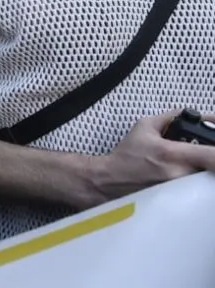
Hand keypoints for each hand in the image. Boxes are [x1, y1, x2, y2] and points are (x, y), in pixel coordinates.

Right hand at [88, 111, 214, 204]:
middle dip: (209, 157)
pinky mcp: (180, 201)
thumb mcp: (145, 126)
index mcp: (172, 153)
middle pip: (212, 168)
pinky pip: (199, 190)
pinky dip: (199, 180)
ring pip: (207, 180)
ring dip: (205, 169)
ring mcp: (182, 191)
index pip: (212, 156)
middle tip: (204, 151)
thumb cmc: (128, 154)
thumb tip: (195, 115)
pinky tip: (186, 174)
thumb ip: (171, 117)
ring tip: (188, 163)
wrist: (112, 179)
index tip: (214, 143)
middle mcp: (180, 174)